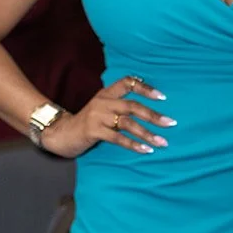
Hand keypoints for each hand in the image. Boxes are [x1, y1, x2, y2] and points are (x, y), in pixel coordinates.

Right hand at [40, 76, 175, 158]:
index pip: (128, 82)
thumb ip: (120, 107)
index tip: (163, 97)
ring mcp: (97, 116)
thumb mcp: (103, 109)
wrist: (61, 134)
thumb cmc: (89, 123)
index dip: (146, 88)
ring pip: (127, 123)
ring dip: (147, 133)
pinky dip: (133, 144)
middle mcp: (103, 102)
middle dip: (153, 115)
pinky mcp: (93, 130)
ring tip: (163, 142)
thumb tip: (151, 113)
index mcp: (106, 93)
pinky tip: (146, 150)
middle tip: (171, 123)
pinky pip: (117, 138)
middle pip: (132, 105)